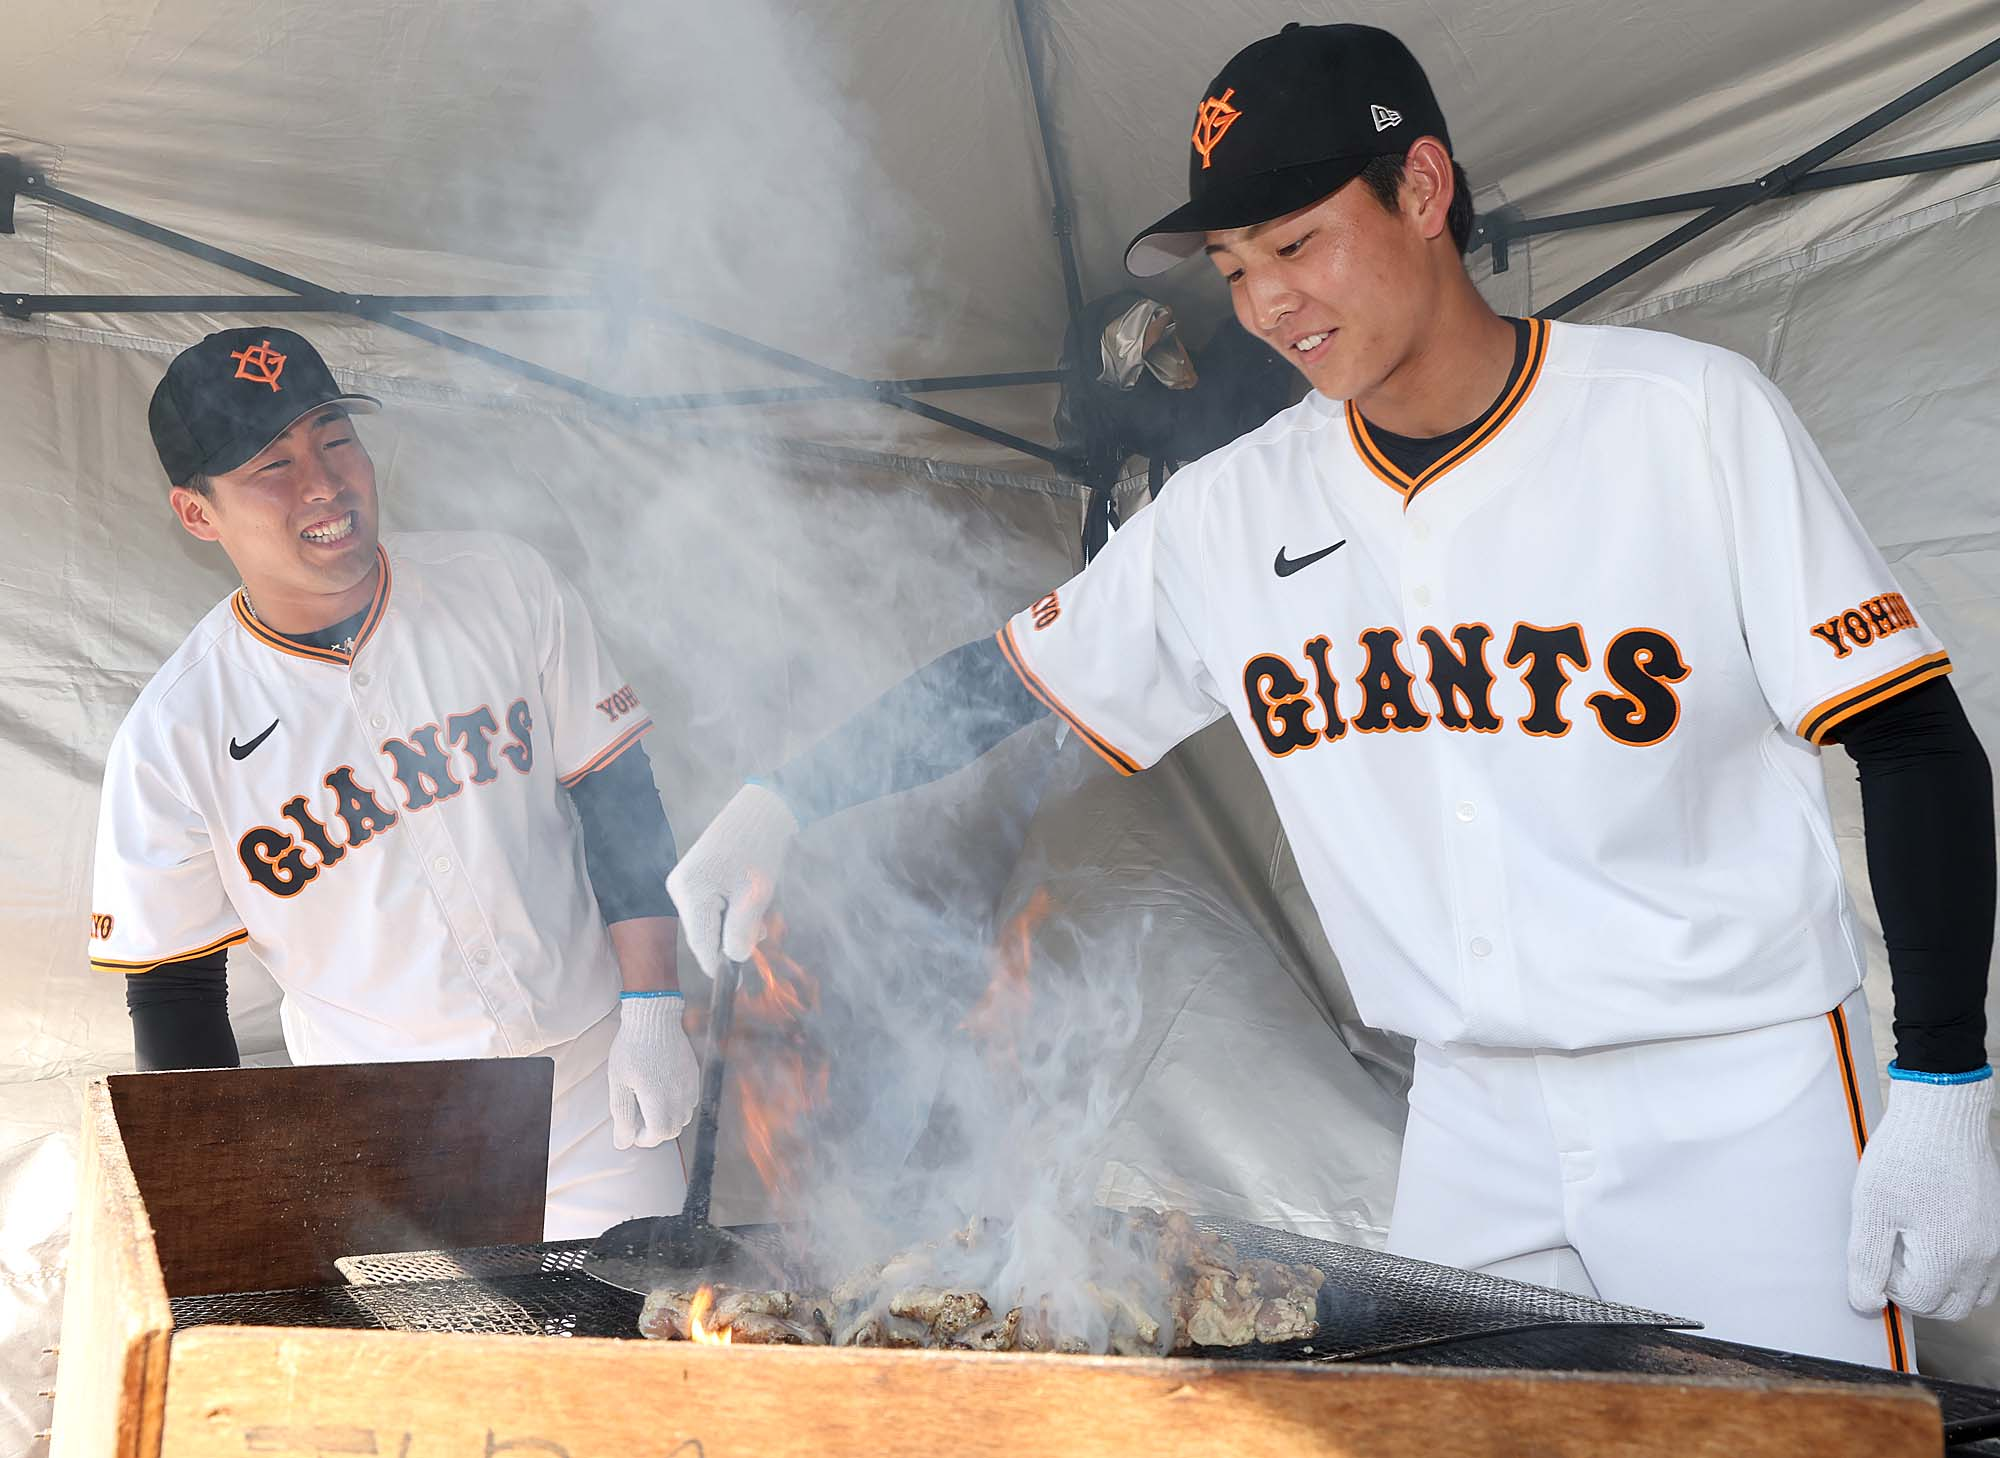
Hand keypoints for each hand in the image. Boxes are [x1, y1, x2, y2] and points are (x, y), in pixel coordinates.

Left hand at [607, 992, 699, 1148]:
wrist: (654, 1018)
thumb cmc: (631, 1050)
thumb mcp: (619, 1083)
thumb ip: (622, 1116)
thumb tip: (623, 1144)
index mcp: (659, 1100)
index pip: (659, 1135)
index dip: (644, 1138)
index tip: (631, 1129)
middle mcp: (680, 1095)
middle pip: (673, 1129)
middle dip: (656, 1131)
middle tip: (638, 1118)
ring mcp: (689, 1084)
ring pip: (684, 1117)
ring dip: (668, 1119)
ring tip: (650, 1104)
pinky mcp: (694, 1074)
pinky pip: (691, 1100)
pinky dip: (678, 1105)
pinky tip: (663, 1090)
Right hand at [665, 783, 798, 978]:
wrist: (760, 811)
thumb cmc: (758, 849)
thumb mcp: (755, 895)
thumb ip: (742, 931)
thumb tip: (733, 960)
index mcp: (690, 892)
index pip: (701, 944)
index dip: (720, 967)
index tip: (737, 985)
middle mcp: (679, 888)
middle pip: (704, 933)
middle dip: (732, 939)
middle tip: (761, 934)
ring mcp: (684, 882)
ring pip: (709, 921)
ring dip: (734, 925)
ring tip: (759, 908)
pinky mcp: (694, 878)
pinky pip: (710, 907)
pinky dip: (730, 911)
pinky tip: (748, 901)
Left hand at [1848, 1067, 1999, 1320]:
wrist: (1943, 1113)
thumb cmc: (1904, 1156)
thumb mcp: (1872, 1209)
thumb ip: (1867, 1262)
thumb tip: (1867, 1304)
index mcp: (1951, 1256)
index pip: (1919, 1302)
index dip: (1889, 1284)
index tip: (1877, 1250)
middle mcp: (1984, 1257)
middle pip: (1950, 1306)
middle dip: (1917, 1292)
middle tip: (1891, 1254)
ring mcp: (1997, 1243)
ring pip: (1973, 1292)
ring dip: (1942, 1285)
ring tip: (1911, 1245)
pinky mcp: (1999, 1226)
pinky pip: (1987, 1270)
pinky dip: (1961, 1268)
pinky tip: (1934, 1237)